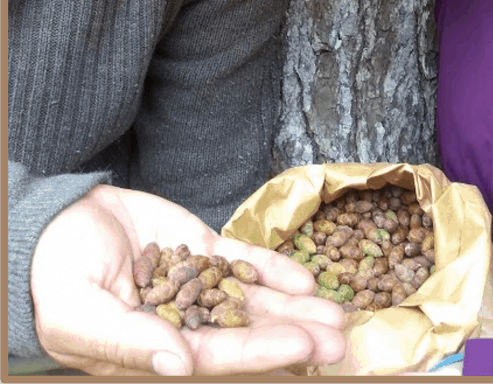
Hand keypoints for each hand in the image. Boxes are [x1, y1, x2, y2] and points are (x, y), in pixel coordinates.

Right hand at [30, 184, 345, 375]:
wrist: (56, 221)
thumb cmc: (56, 276)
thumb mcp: (80, 313)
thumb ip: (130, 342)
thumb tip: (178, 366)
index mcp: (155, 352)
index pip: (217, 357)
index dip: (261, 354)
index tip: (303, 348)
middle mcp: (185, 323)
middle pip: (247, 333)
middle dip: (294, 337)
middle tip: (340, 339)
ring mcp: (197, 284)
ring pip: (253, 300)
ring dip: (295, 307)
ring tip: (337, 313)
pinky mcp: (201, 249)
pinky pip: (243, 262)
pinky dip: (273, 270)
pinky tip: (304, 278)